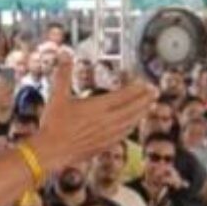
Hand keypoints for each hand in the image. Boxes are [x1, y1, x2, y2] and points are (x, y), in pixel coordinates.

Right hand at [26, 53, 157, 175]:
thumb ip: (63, 74)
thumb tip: (65, 54)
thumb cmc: (53, 124)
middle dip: (145, 99)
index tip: (145, 82)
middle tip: (155, 91)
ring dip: (141, 113)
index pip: (123, 96)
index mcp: (98, 107)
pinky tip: (132, 125)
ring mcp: (107, 135)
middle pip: (132, 109)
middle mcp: (107, 121)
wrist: (51, 151)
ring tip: (150, 106)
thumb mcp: (57, 96)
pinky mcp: (104, 145)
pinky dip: (131, 127)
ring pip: (130, 122)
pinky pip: (124, 135)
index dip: (136, 88)